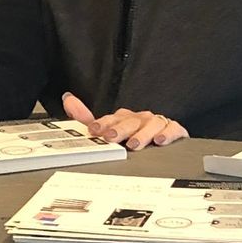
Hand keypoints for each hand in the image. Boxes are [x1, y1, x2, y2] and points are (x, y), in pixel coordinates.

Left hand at [61, 92, 188, 150]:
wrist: (163, 140)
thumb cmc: (134, 136)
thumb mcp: (107, 129)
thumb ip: (86, 117)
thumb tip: (68, 98)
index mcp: (124, 118)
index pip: (111, 118)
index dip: (103, 124)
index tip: (94, 130)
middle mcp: (140, 118)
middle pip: (130, 121)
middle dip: (120, 129)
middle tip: (112, 138)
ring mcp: (157, 123)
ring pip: (150, 124)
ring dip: (142, 134)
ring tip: (134, 144)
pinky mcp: (173, 129)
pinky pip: (172, 129)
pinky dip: (167, 134)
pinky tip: (160, 141)